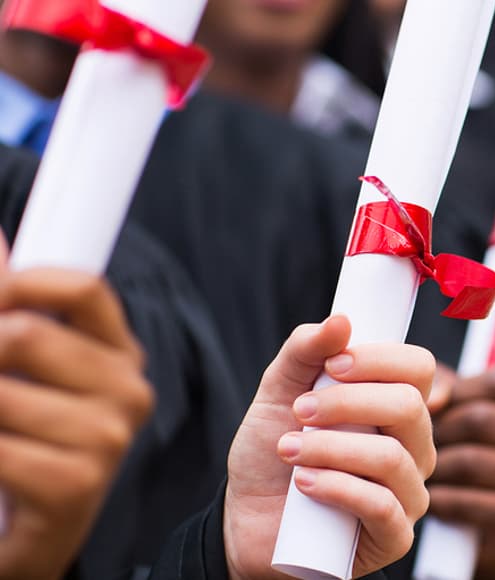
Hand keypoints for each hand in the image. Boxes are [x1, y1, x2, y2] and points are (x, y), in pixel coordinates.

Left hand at [0, 265, 151, 578]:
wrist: (23, 538)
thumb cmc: (21, 445)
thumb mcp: (18, 372)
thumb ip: (10, 306)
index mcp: (118, 354)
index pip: (84, 287)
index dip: (19, 282)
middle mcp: (127, 391)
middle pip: (27, 335)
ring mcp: (109, 438)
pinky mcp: (77, 485)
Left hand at [223, 316, 435, 578]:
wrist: (248, 525)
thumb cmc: (272, 457)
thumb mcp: (278, 395)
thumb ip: (305, 352)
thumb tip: (341, 320)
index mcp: (397, 408)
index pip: (419, 368)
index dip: (381, 359)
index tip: (334, 363)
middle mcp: (414, 448)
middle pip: (410, 406)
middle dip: (347, 402)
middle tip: (300, 411)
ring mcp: (409, 494)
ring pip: (391, 458)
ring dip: (331, 448)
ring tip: (288, 451)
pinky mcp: (395, 537)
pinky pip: (381, 506)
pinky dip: (337, 488)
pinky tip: (304, 485)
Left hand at [428, 370, 494, 579]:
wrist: (493, 532)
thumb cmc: (481, 457)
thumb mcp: (473, 411)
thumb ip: (451, 387)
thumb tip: (434, 397)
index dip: (456, 392)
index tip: (433, 407)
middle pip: (481, 418)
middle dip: (440, 431)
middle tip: (417, 444)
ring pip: (471, 460)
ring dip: (437, 468)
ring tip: (422, 471)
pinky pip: (468, 501)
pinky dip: (442, 500)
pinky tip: (433, 499)